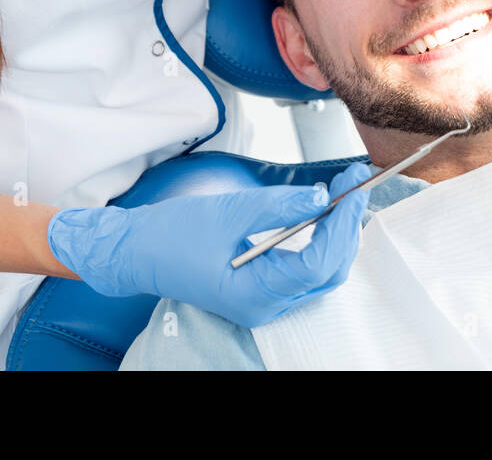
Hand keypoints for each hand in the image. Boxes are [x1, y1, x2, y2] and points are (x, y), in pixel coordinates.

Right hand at [46, 161, 372, 327]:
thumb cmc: (173, 234)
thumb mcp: (231, 211)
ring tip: (343, 196)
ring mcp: (264, 302)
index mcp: (255, 294)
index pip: (319, 262)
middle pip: (327, 272)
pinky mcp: (261, 290)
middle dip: (346, 228)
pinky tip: (323, 214)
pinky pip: (303, 271)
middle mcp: (265, 306)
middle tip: (354, 185)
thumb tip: (321, 196)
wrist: (137, 252)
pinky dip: (319, 243)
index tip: (354, 188)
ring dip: (336, 235)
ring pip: (320, 274)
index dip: (343, 224)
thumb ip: (280, 206)